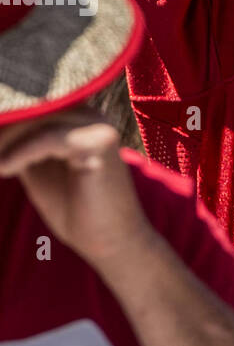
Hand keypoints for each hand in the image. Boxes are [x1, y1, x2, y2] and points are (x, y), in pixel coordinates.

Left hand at [0, 108, 150, 272]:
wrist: (110, 239)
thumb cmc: (75, 208)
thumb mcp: (39, 170)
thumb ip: (21, 148)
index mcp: (77, 117)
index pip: (33, 106)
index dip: (6, 120)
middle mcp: (90, 114)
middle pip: (35, 108)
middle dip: (3, 130)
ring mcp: (97, 126)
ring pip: (40, 119)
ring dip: (6, 140)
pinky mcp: (100, 142)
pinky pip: (51, 138)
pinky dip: (21, 153)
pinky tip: (4, 170)